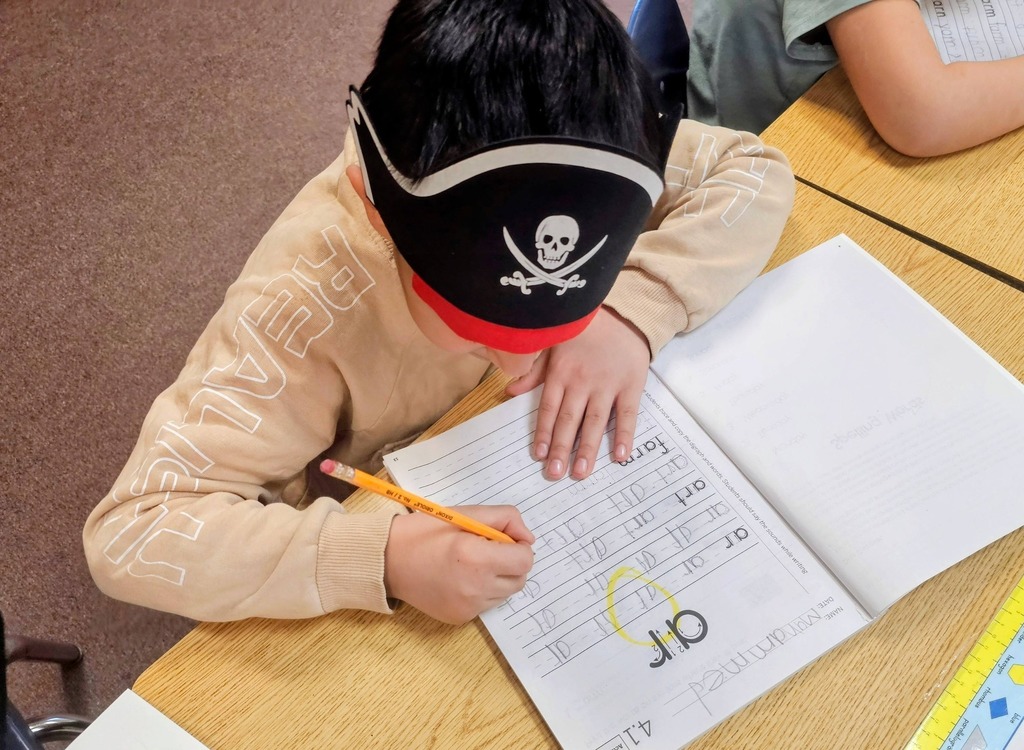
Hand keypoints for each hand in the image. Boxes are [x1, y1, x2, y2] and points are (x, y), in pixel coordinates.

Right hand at [384, 506, 534, 624]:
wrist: (387, 560)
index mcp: (476, 558)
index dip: (519, 546)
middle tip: (487, 548)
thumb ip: (504, 519)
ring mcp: (468, 608)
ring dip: (498, 577)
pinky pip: (486, 604)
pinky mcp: (460, 618)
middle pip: (519, 579)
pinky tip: (460, 578)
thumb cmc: (424, 531)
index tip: (503, 538)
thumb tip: (528, 538)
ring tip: (470, 563)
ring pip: (505, 593)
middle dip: (511, 562)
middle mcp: (475, 588)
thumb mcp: (466, 513)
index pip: (525, 560)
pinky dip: (482, 590)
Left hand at [506, 306, 649, 480]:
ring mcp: (607, 384)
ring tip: (580, 472)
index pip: (549, 409)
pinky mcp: (631, 385)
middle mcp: (582, 381)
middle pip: (569, 420)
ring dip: (587, 449)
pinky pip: (627, 414)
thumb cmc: (584, 333)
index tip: (539, 455)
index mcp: (561, 373)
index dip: (543, 433)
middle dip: (561, 448)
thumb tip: (509, 391)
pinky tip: (620, 455)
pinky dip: (624, 435)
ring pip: (595, 422)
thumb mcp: (553, 345)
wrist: (622, 315)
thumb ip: (533, 371)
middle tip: (555, 474)